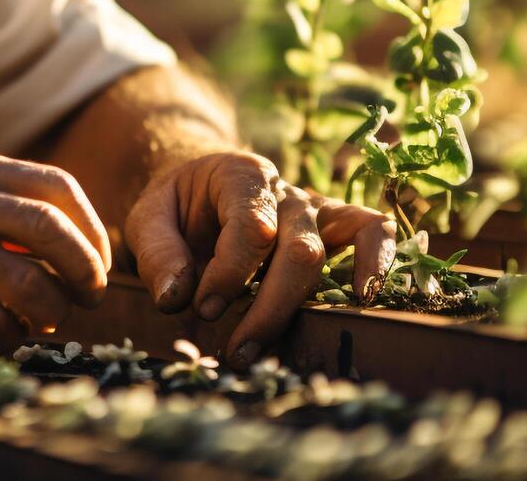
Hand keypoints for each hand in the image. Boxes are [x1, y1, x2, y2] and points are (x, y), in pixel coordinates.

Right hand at [0, 148, 111, 352]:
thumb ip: (7, 211)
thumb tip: (88, 248)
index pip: (56, 187)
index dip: (93, 230)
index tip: (99, 264)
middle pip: (49, 228)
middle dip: (84, 271)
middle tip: (91, 298)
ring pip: (25, 282)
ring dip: (49, 312)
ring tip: (43, 323)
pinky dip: (9, 338)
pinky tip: (0, 339)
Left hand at [123, 152, 395, 367]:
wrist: (195, 189)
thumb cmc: (174, 209)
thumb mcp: (146, 218)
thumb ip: (156, 254)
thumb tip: (175, 298)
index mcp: (240, 176)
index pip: (251, 228)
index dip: (230, 274)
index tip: (202, 307)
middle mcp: (284, 190)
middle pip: (298, 250)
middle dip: (268, 307)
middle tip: (236, 350)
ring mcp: (314, 209)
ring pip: (328, 254)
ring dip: (300, 307)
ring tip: (280, 347)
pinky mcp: (333, 228)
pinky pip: (371, 230)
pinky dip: (379, 259)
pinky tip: (367, 298)